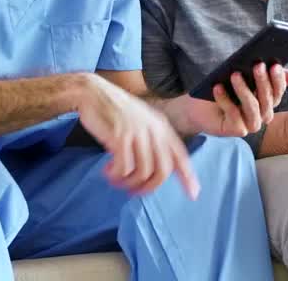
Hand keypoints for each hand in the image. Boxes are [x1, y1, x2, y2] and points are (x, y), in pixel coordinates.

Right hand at [76, 75, 199, 198]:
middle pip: (162, 170)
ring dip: (128, 183)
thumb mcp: (140, 120)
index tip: (193, 194)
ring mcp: (137, 132)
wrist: (93, 92)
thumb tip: (157, 167)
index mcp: (161, 126)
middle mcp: (153, 129)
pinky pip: (124, 168)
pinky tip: (107, 171)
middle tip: (133, 191)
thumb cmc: (114, 110)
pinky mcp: (120, 137)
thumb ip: (152, 138)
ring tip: (116, 180)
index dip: (187, 176)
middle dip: (149, 187)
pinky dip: (116, 175)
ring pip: (143, 172)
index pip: (180, 155)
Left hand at [169, 63, 287, 137]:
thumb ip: (266, 74)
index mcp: (267, 101)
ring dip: (244, 90)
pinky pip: (233, 114)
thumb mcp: (244, 77)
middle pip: (268, 99)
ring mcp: (250, 124)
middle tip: (257, 66)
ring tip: (235, 75)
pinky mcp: (236, 130)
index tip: (274, 65)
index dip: (278, 79)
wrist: (198, 107)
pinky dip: (225, 99)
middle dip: (263, 82)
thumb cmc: (224, 88)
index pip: (278, 91)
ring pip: (253, 107)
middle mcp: (262, 115)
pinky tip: (218, 88)